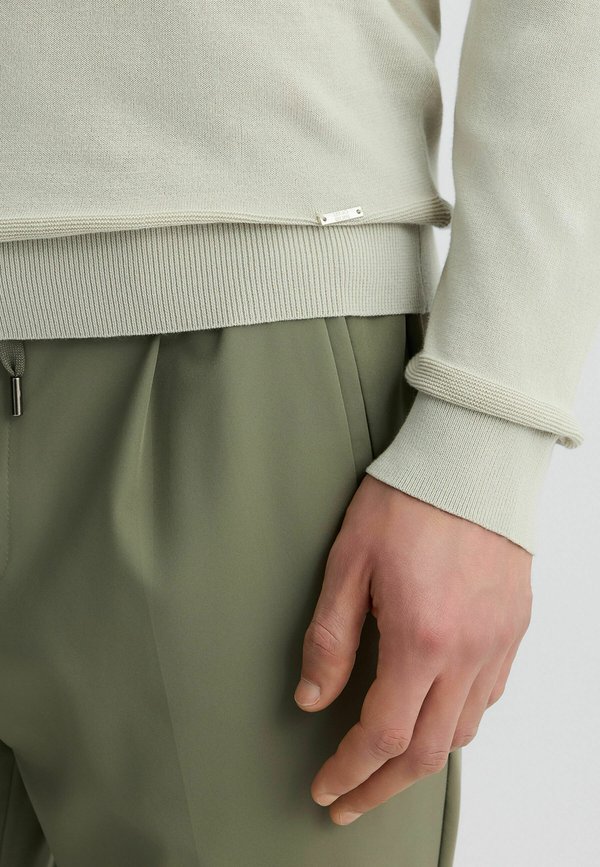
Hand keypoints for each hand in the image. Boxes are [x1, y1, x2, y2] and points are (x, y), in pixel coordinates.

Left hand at [293, 473, 532, 824]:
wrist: (471, 461)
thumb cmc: (406, 502)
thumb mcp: (348, 562)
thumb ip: (330, 638)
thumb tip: (312, 699)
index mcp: (420, 638)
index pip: (382, 736)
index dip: (349, 772)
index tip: (327, 790)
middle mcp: (467, 652)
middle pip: (426, 751)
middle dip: (382, 786)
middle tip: (350, 801)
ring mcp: (497, 643)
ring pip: (463, 731)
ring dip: (421, 759)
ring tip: (387, 766)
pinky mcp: (513, 628)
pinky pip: (489, 697)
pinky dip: (457, 721)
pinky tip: (434, 713)